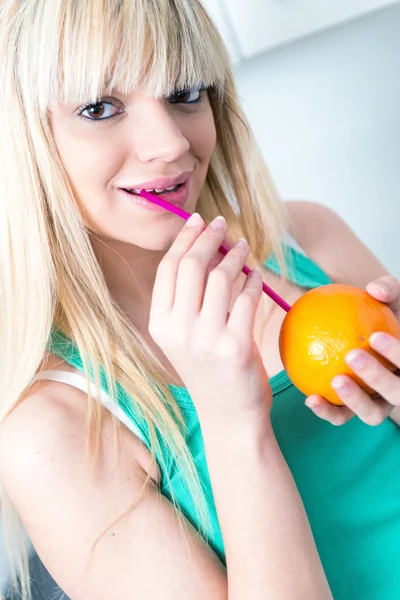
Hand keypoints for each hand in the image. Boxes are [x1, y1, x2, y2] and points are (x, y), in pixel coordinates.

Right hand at [149, 213, 271, 420]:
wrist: (228, 415)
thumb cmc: (209, 371)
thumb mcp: (185, 337)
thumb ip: (189, 298)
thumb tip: (209, 249)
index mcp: (159, 324)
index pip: (168, 269)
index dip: (184, 239)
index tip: (198, 220)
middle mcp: (177, 330)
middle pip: (192, 266)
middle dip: (209, 237)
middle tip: (223, 225)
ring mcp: (205, 339)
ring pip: (221, 276)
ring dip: (235, 255)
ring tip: (243, 247)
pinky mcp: (235, 346)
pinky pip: (247, 298)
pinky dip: (254, 280)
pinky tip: (256, 276)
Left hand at [305, 276, 399, 425]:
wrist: (369, 333)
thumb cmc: (382, 313)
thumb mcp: (391, 298)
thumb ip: (388, 290)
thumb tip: (375, 289)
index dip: (398, 353)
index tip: (375, 336)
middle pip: (398, 393)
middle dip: (378, 377)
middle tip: (352, 356)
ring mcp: (381, 403)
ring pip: (373, 414)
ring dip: (355, 401)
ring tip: (334, 381)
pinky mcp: (356, 411)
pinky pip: (343, 415)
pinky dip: (327, 411)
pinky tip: (310, 398)